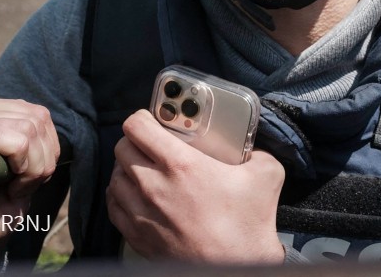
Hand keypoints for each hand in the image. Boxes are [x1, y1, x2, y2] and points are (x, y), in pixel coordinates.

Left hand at [106, 109, 284, 263]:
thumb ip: (256, 151)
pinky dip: (120, 195)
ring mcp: (142, 213)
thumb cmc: (248, 224)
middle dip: (136, 140)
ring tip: (143, 168)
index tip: (152, 119)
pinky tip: (135, 194)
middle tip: (152, 142)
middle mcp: (154, 186)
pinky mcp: (137, 236)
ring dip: (126, 168)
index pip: (137, 127)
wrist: (236, 266)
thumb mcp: (266, 174)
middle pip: (122, 148)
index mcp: (181, 164)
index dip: (142, 117)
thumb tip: (251, 145)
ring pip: (115, 177)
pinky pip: (114, 205)